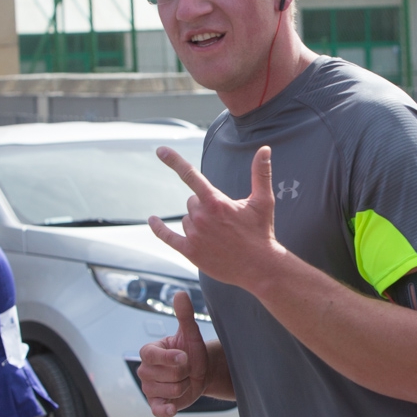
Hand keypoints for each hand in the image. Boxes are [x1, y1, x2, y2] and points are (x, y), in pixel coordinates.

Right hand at [137, 291, 209, 416]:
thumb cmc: (191, 351)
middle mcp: (145, 371)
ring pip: (173, 390)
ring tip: (185, 379)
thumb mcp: (190, 333)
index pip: (154, 356)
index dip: (172, 358)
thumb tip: (180, 293)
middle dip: (186, 372)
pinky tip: (172, 409)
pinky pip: (158, 410)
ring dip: (186, 385)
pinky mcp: (156, 404)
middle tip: (187, 368)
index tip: (185, 356)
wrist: (200, 372)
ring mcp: (149, 389)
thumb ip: (184, 315)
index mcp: (149, 352)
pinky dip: (166, 410)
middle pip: (169, 375)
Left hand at [148, 145, 284, 290]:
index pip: (191, 176)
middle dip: (204, 207)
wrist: (260, 267)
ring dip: (197, 222)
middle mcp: (202, 217)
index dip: (175, 161)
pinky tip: (152, 220)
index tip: (161, 150)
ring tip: (219, 235)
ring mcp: (194, 235)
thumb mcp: (263, 201)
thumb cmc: (262, 233)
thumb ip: (261, 173)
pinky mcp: (190, 251)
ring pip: (186, 219)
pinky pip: (168, 236)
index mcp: (216, 202)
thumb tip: (265, 148)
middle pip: (192, 202)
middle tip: (224, 221)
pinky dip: (159, 228)